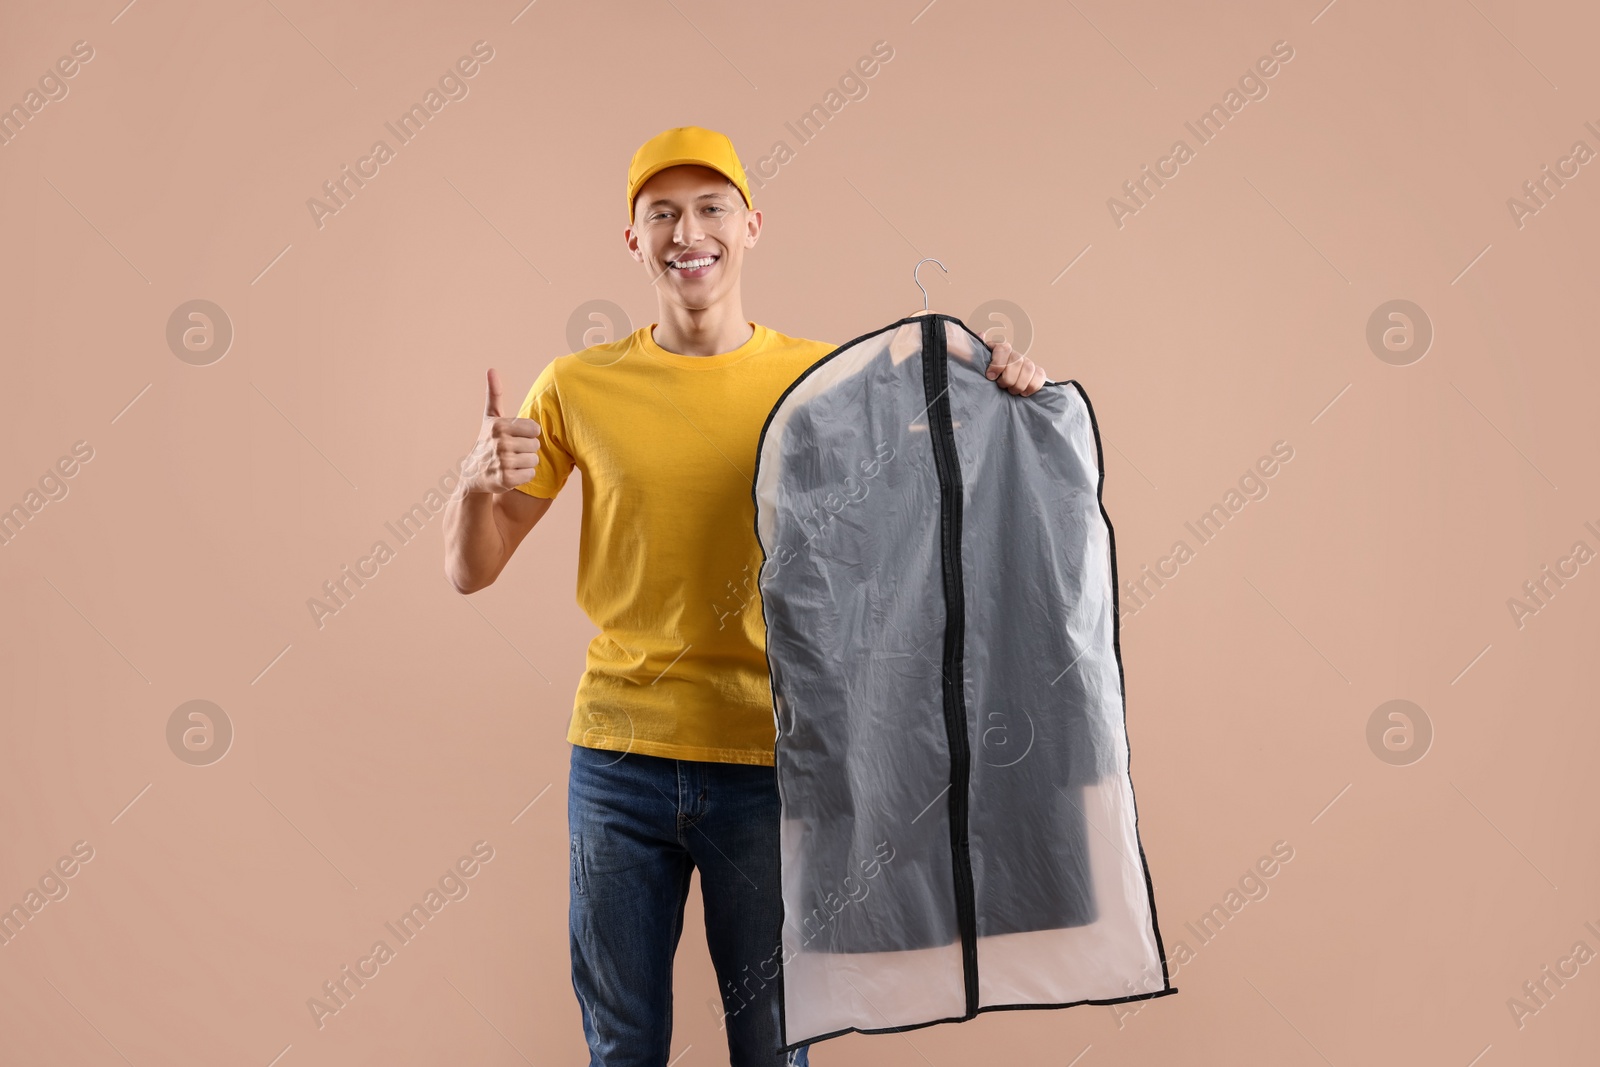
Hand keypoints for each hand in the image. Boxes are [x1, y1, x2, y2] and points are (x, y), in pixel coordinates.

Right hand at [462, 368, 541, 493]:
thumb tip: (491, 369)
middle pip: (536, 445)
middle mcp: (501, 443)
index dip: (528, 434)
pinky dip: (524, 475)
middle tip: (511, 451)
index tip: (515, 437)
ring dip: (526, 463)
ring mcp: (503, 462)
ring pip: (534, 460)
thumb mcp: (490, 417)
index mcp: (500, 425)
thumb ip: (495, 394)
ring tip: (511, 462)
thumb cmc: (488, 441)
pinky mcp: (506, 479)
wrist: (473, 474)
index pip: (535, 429)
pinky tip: (511, 473)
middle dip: (527, 449)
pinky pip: (530, 474)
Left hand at [983, 339, 1046, 395]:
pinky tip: (1024, 392)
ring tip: (1011, 391)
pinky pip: (1040, 374)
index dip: (998, 364)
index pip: (1003, 349)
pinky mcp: (1036, 372)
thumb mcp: (977, 363)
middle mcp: (1015, 354)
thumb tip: (982, 334)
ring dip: (1019, 383)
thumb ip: (975, 350)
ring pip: (1029, 368)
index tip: (990, 377)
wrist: (995, 386)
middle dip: (1008, 378)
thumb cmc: (985, 374)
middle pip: (1017, 361)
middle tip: (1001, 385)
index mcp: (1000, 349)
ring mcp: (1026, 362)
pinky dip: (1033, 385)